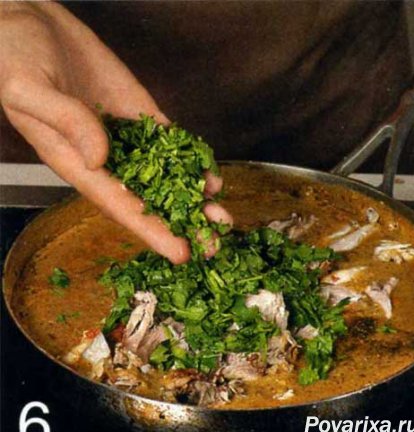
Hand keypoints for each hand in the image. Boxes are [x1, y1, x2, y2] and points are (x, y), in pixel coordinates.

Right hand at [0, 2, 231, 263]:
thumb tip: (101, 157)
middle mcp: (106, 157)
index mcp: (76, 162)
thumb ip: (64, 121)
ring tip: (221, 217)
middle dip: (182, 223)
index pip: (120, 206)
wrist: (29, 23)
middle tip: (214, 245)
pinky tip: (209, 176)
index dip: (152, 230)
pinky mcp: (138, 112)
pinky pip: (169, 141)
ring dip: (194, 197)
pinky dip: (190, 159)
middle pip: (150, 199)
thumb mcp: (28, 88)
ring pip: (165, 174)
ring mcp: (126, 136)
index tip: (181, 252)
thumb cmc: (15, 57)